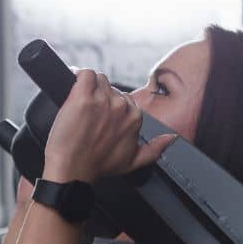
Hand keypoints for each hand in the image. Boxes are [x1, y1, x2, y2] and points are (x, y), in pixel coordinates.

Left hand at [42, 69, 176, 183]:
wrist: (72, 169)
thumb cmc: (97, 166)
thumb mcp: (132, 163)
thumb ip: (154, 149)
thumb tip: (170, 138)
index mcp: (134, 117)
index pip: (124, 98)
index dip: (110, 106)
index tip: (99, 117)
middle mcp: (121, 106)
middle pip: (110, 87)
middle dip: (99, 98)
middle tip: (87, 116)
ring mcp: (103, 99)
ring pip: (98, 80)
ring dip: (89, 89)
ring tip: (80, 106)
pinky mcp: (83, 96)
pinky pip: (85, 74)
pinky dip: (78, 76)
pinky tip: (74, 87)